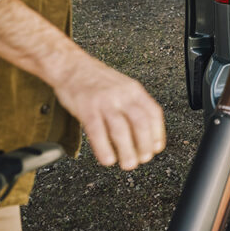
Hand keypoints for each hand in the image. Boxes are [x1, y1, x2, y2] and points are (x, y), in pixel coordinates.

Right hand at [52, 54, 165, 169]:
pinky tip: (108, 159)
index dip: (158, 133)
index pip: (153, 113)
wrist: (71, 66)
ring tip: (128, 164)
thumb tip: (144, 132)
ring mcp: (104, 102)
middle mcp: (122, 95)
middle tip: (143, 159)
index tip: (156, 148)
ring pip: (121, 130)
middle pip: (141, 123)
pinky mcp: (86, 109)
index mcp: (134, 90)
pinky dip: (104, 148)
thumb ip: (133, 106)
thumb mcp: (123, 87)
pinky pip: (97, 132)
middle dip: (144, 145)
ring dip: (127, 151)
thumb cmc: (97, 80)